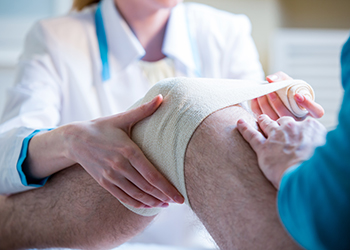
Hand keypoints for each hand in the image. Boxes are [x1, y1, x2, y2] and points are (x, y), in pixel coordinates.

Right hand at [65, 95, 184, 207]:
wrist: (74, 139)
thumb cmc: (102, 127)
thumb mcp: (121, 118)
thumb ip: (143, 110)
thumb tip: (162, 97)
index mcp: (128, 150)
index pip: (152, 174)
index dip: (167, 187)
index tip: (180, 196)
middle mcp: (120, 166)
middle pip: (146, 187)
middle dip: (164, 196)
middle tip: (178, 201)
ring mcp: (111, 176)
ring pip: (136, 194)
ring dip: (152, 201)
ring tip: (166, 204)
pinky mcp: (104, 182)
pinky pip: (123, 197)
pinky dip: (136, 204)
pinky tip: (147, 205)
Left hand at [237, 114, 326, 188]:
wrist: (307, 175)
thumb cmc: (318, 167)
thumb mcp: (325, 150)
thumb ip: (317, 145)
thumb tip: (314, 148)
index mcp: (310, 127)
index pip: (300, 122)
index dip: (296, 127)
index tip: (295, 129)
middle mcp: (291, 128)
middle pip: (282, 120)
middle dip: (278, 122)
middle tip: (274, 122)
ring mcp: (276, 136)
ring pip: (266, 124)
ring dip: (262, 120)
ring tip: (259, 118)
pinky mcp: (263, 148)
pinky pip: (251, 135)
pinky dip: (244, 128)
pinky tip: (239, 123)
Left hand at [251, 71, 324, 120]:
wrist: (277, 98)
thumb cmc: (288, 91)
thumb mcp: (289, 83)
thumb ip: (282, 78)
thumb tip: (270, 79)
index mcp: (309, 111)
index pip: (317, 111)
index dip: (308, 104)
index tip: (298, 95)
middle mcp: (299, 121)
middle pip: (289, 116)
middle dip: (277, 103)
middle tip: (269, 92)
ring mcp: (285, 126)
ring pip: (274, 119)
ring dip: (265, 105)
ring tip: (261, 94)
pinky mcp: (271, 127)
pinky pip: (262, 119)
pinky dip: (257, 108)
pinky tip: (255, 99)